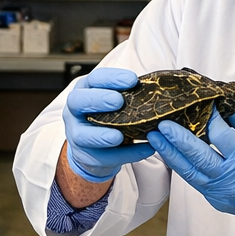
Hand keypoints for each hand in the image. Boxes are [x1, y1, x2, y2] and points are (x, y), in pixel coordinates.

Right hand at [63, 67, 155, 182]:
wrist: (93, 146)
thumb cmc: (108, 116)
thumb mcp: (114, 101)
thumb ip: (129, 95)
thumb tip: (159, 89)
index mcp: (85, 90)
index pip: (94, 79)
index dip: (112, 78)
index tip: (133, 80)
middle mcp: (75, 110)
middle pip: (78, 101)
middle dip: (98, 100)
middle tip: (118, 101)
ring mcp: (76, 134)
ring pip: (83, 135)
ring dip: (102, 135)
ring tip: (119, 136)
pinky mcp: (85, 155)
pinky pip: (104, 157)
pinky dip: (126, 154)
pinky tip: (146, 149)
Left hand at [149, 109, 234, 232]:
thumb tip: (220, 105)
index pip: (220, 135)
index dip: (209, 118)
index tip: (199, 103)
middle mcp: (233, 180)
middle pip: (198, 156)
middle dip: (177, 139)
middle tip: (161, 123)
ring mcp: (223, 194)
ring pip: (190, 173)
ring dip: (171, 154)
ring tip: (155, 138)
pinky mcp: (217, 201)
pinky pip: (196, 182)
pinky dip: (183, 167)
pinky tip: (171, 154)